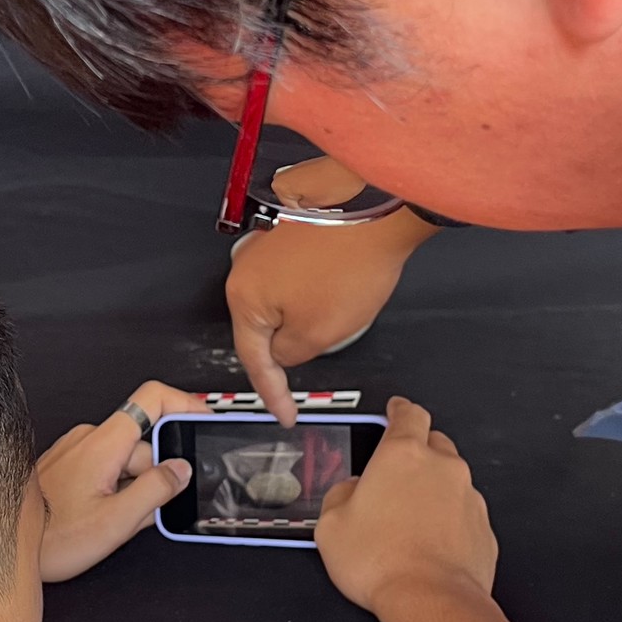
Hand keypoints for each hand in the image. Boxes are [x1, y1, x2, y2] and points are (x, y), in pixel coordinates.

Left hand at [36, 381, 204, 581]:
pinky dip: (116, 490)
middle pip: (145, 443)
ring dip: (134, 489)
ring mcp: (78, 449)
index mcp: (104, 443)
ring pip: (127, 461)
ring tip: (115, 523)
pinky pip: (107, 469)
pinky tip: (102, 517)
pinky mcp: (70, 464)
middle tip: (145, 513)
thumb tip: (181, 469)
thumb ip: (156, 491)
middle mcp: (90, 437)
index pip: (154, 398)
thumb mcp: (116, 521)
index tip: (204, 423)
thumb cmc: (52, 538)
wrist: (5, 544)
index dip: (185, 405)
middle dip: (155, 476)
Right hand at [227, 159, 437, 424]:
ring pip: (282, 303)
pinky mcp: (288, 232)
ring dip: (309, 315)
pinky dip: (316, 292)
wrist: (379, 208)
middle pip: (264, 328)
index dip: (273, 393)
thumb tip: (283, 351)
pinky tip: (340, 288)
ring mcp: (265, 245)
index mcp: (242, 296)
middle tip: (323, 352)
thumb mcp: (318, 334)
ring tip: (343, 308)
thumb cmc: (350, 264)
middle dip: (293, 345)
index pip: (254, 359)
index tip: (284, 413)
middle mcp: (245, 267)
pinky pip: (294, 278)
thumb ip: (290, 354)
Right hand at [314, 397, 497, 611]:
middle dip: (417, 452)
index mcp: (402, 455)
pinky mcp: (483, 527)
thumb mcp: (330, 525)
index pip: (408, 414)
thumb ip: (341, 495)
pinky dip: (449, 520)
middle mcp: (442, 468)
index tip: (397, 408)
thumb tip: (351, 491)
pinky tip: (428, 543)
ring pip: (451, 479)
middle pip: (434, 442)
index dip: (400, 409)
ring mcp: (468, 497)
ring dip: (433, 490)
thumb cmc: (381, 563)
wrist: (430, 601)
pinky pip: (464, 513)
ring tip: (408, 521)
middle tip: (395, 475)